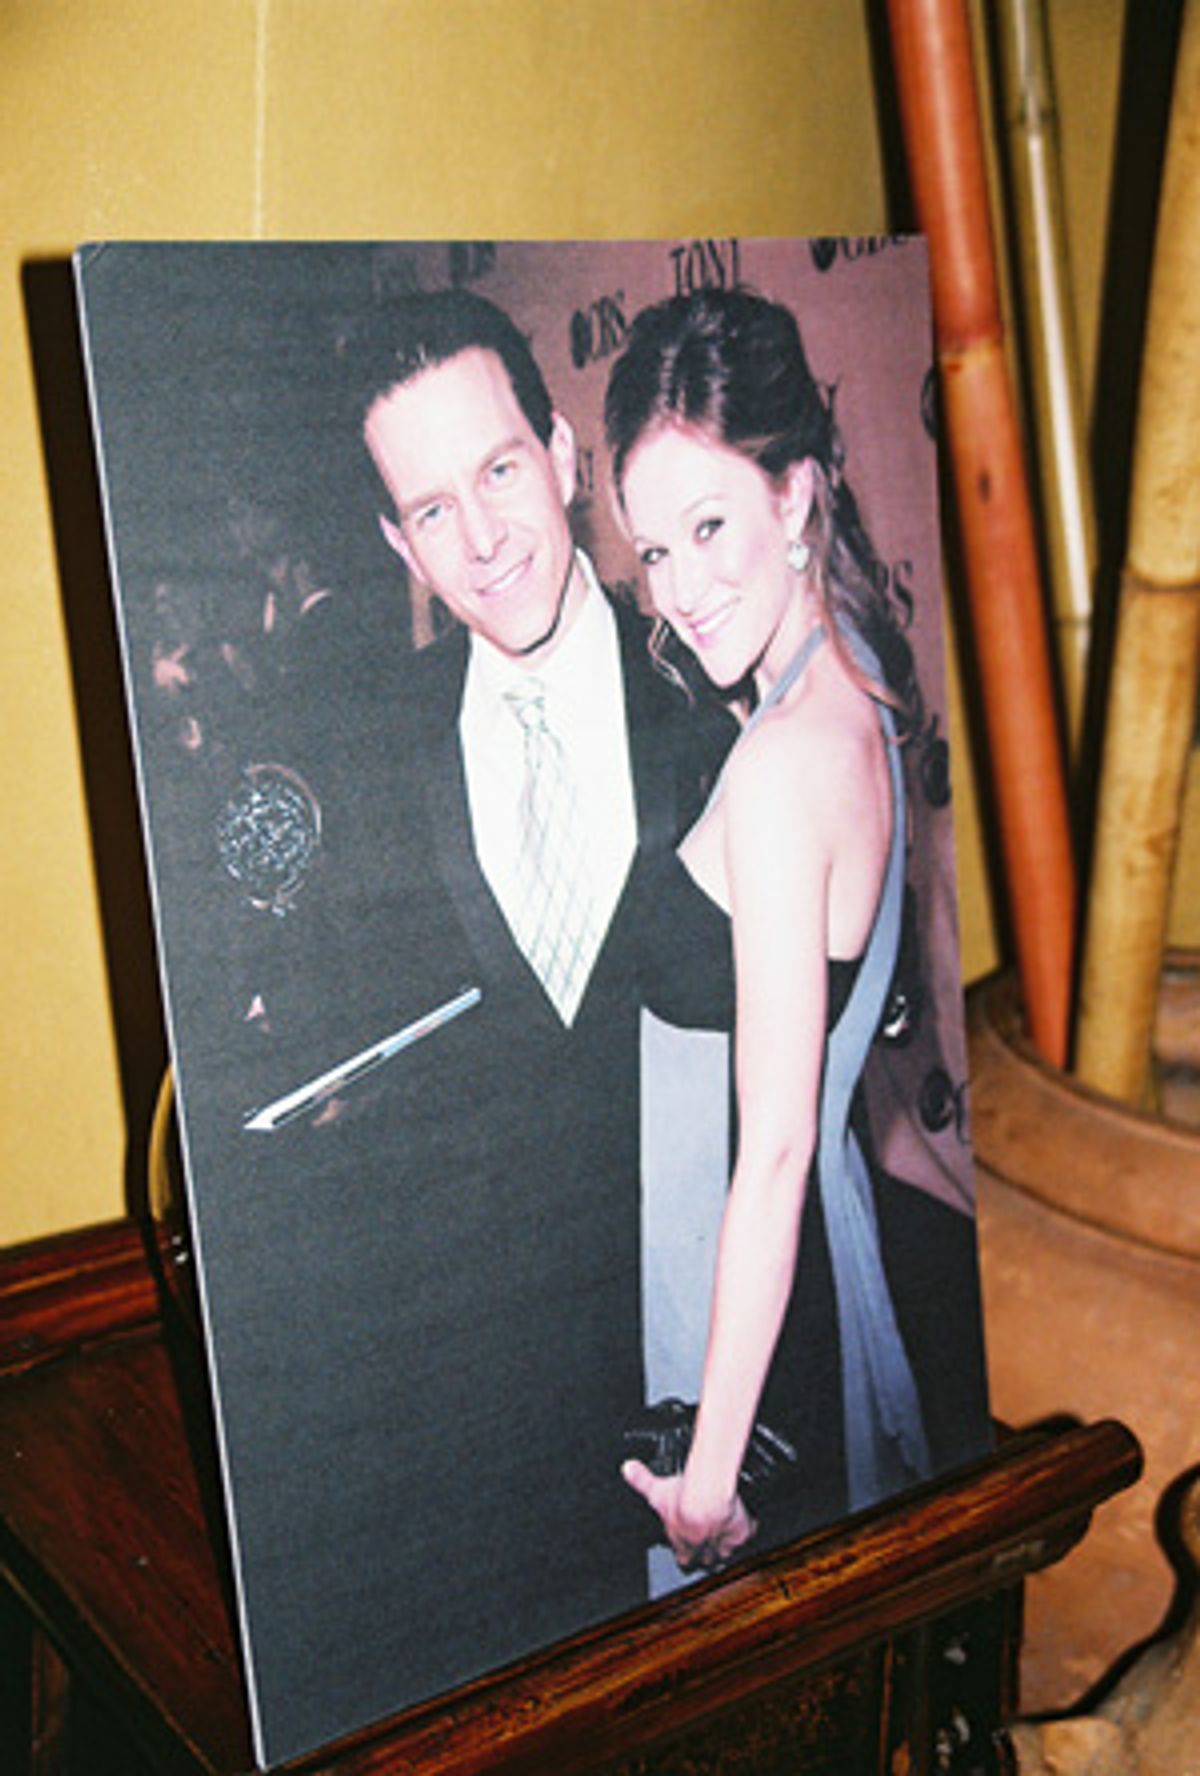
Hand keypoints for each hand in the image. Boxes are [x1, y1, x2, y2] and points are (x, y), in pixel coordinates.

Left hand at [622, 1459, 754, 1572]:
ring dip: (724, 1546)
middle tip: (705, 1542)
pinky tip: (747, 1523)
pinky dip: (746, 1528)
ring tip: (724, 1538)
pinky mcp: (740, 1534)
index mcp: (681, 1541)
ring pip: (723, 1553)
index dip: (684, 1552)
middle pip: (704, 1559)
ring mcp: (722, 1543)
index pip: (683, 1557)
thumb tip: (627, 1469)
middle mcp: (701, 1547)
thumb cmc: (680, 1500)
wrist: (706, 1499)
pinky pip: (745, 1535)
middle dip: (704, 1553)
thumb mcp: (654, 1490)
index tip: (686, 1545)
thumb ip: (641, 1480)